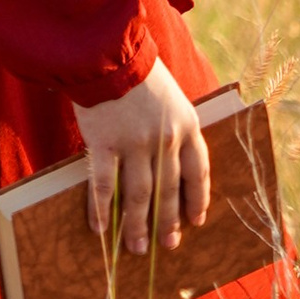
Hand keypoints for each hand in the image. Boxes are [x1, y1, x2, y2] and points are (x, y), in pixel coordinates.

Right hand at [71, 59, 209, 257]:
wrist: (109, 50)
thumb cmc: (139, 69)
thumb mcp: (171, 95)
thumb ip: (174, 125)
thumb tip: (169, 160)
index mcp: (187, 125)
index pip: (198, 171)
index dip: (197, 199)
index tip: (196, 220)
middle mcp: (165, 139)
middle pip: (169, 190)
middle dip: (168, 221)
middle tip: (167, 244)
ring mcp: (135, 144)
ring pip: (139, 195)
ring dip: (137, 225)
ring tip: (135, 248)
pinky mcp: (105, 143)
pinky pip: (104, 185)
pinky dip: (103, 209)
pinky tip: (101, 228)